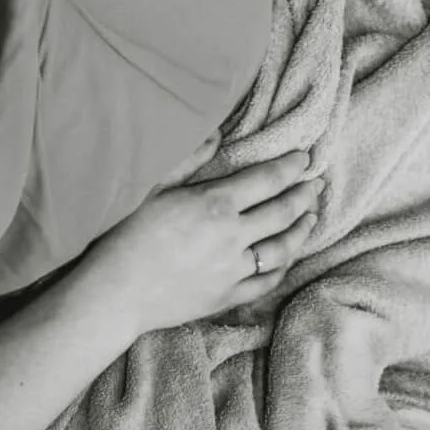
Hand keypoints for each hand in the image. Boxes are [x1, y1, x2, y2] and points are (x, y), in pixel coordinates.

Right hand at [71, 150, 323, 337]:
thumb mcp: (151, 189)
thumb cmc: (124, 237)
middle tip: (317, 184)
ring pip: (283, 248)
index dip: (290, 168)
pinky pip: (266, 282)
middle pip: (282, 212)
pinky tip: (289, 257)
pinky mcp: (227, 296)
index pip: (266, 180)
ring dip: (302, 231)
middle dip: (304, 195)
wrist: (112, 294)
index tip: (305, 159)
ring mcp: (233, 270)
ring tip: (311, 217)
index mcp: (214, 205)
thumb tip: (216, 132)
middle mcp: (231, 237)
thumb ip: (188, 160)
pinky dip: (283, 268)